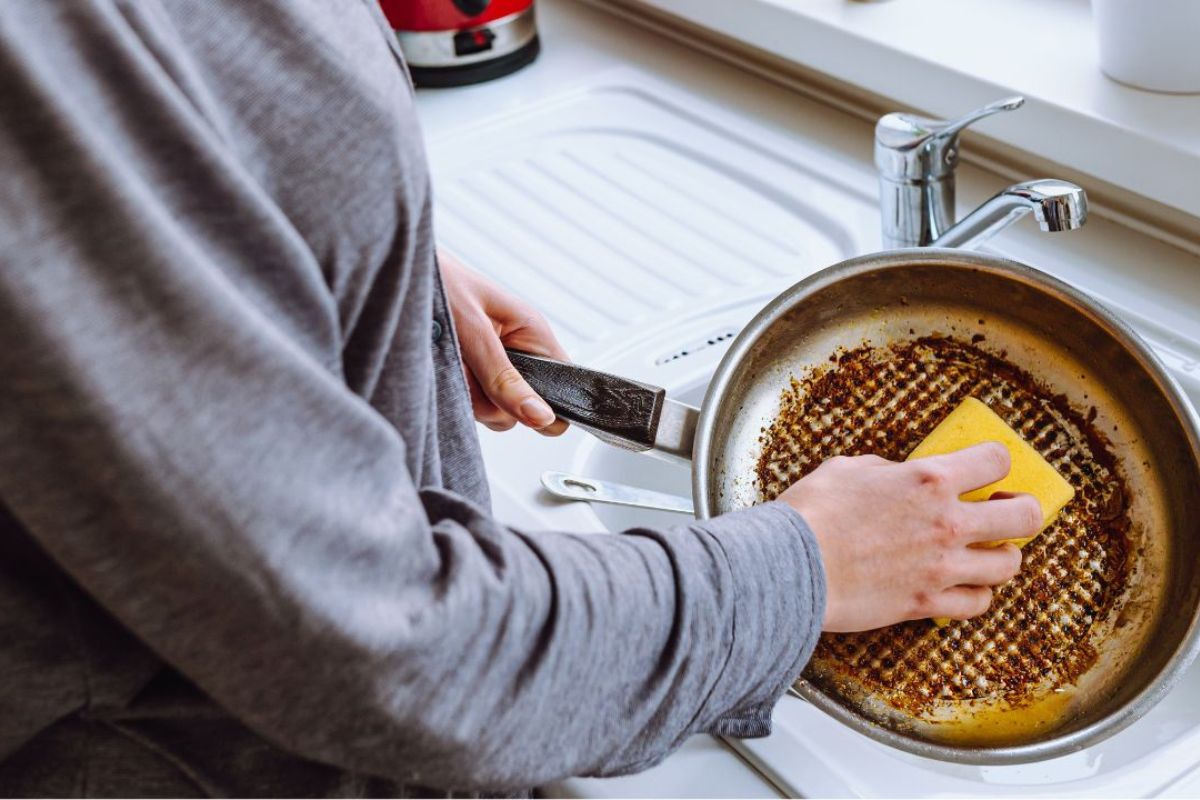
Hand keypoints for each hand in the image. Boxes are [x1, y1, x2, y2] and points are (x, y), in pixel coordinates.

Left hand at [439, 248, 568, 434]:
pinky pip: (471, 404)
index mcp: (533, 332)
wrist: (398, 273)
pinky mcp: (471, 375)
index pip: (565, 383)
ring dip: (467, 396)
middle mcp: (518, 352)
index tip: (515, 404)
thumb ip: (505, 379)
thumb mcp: (473, 332)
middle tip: (466, 371)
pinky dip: (453, 394)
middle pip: (524, 407)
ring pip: (495, 410)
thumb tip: (542, 417)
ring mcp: (494, 366)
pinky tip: (440, 369)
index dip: (548, 405)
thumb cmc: (439, 281)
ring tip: (447, 362)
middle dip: (492, 402)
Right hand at [779, 442, 1040, 631]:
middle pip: (1024, 516)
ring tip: (987, 553)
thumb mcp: (847, 469)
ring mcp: (941, 567)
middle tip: (1005, 511)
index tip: (989, 469)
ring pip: (1007, 565)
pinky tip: (962, 586)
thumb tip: (895, 476)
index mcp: (928, 479)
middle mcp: (946, 522)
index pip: (995, 460)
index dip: (997, 461)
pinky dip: (974, 595)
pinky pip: (976, 604)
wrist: (790, 565)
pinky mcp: (926, 603)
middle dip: (1021, 510)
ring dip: (1000, 556)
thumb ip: (884, 470)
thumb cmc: (811, 514)